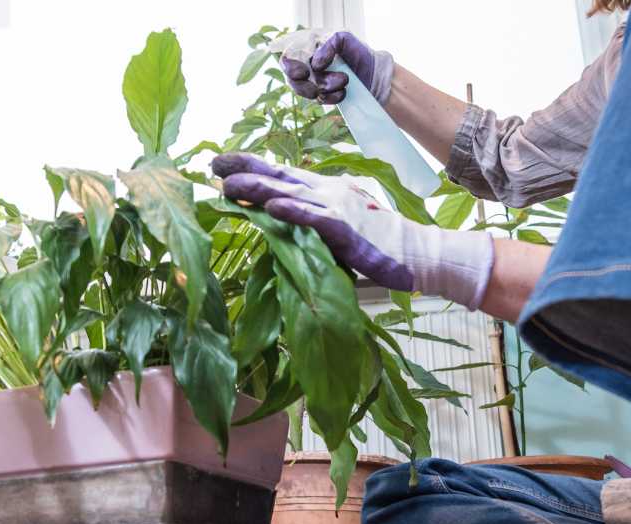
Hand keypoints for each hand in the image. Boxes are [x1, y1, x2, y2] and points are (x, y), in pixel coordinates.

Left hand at [212, 153, 493, 309]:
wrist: (418, 254)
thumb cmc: (378, 245)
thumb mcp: (337, 228)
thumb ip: (310, 221)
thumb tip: (278, 218)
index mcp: (325, 191)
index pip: (283, 173)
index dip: (252, 165)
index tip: (221, 161)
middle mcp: (328, 193)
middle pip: (281, 176)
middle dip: (245, 169)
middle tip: (212, 164)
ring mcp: (337, 209)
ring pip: (291, 193)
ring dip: (258, 188)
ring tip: (228, 184)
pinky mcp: (346, 230)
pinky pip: (315, 219)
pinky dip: (293, 211)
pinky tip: (272, 206)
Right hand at [275, 30, 393, 106]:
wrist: (374, 73)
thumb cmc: (358, 52)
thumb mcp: (344, 39)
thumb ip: (328, 45)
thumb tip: (315, 64)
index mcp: (309, 48)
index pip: (288, 57)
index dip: (290, 67)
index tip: (304, 73)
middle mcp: (307, 65)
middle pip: (292, 79)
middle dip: (305, 86)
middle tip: (318, 88)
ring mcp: (314, 81)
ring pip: (305, 91)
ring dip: (324, 88)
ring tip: (344, 81)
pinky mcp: (322, 95)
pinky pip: (319, 100)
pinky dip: (331, 98)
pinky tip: (343, 93)